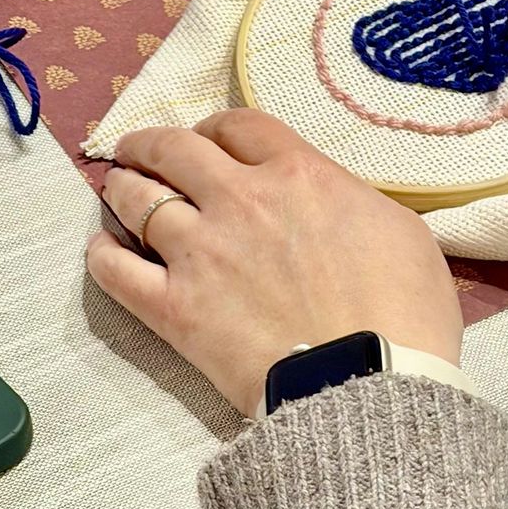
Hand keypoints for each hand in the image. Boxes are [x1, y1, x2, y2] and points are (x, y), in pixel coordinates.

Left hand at [87, 108, 462, 415]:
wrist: (368, 382)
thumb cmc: (404, 311)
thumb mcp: (402, 231)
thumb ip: (354, 203)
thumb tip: (335, 206)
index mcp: (299, 173)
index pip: (240, 126)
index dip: (219, 127)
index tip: (212, 139)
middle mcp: (240, 199)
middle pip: (175, 149)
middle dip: (151, 143)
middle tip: (140, 150)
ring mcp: (200, 252)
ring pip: (138, 199)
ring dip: (123, 187)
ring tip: (117, 189)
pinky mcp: (174, 308)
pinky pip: (116, 271)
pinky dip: (102, 255)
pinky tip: (102, 249)